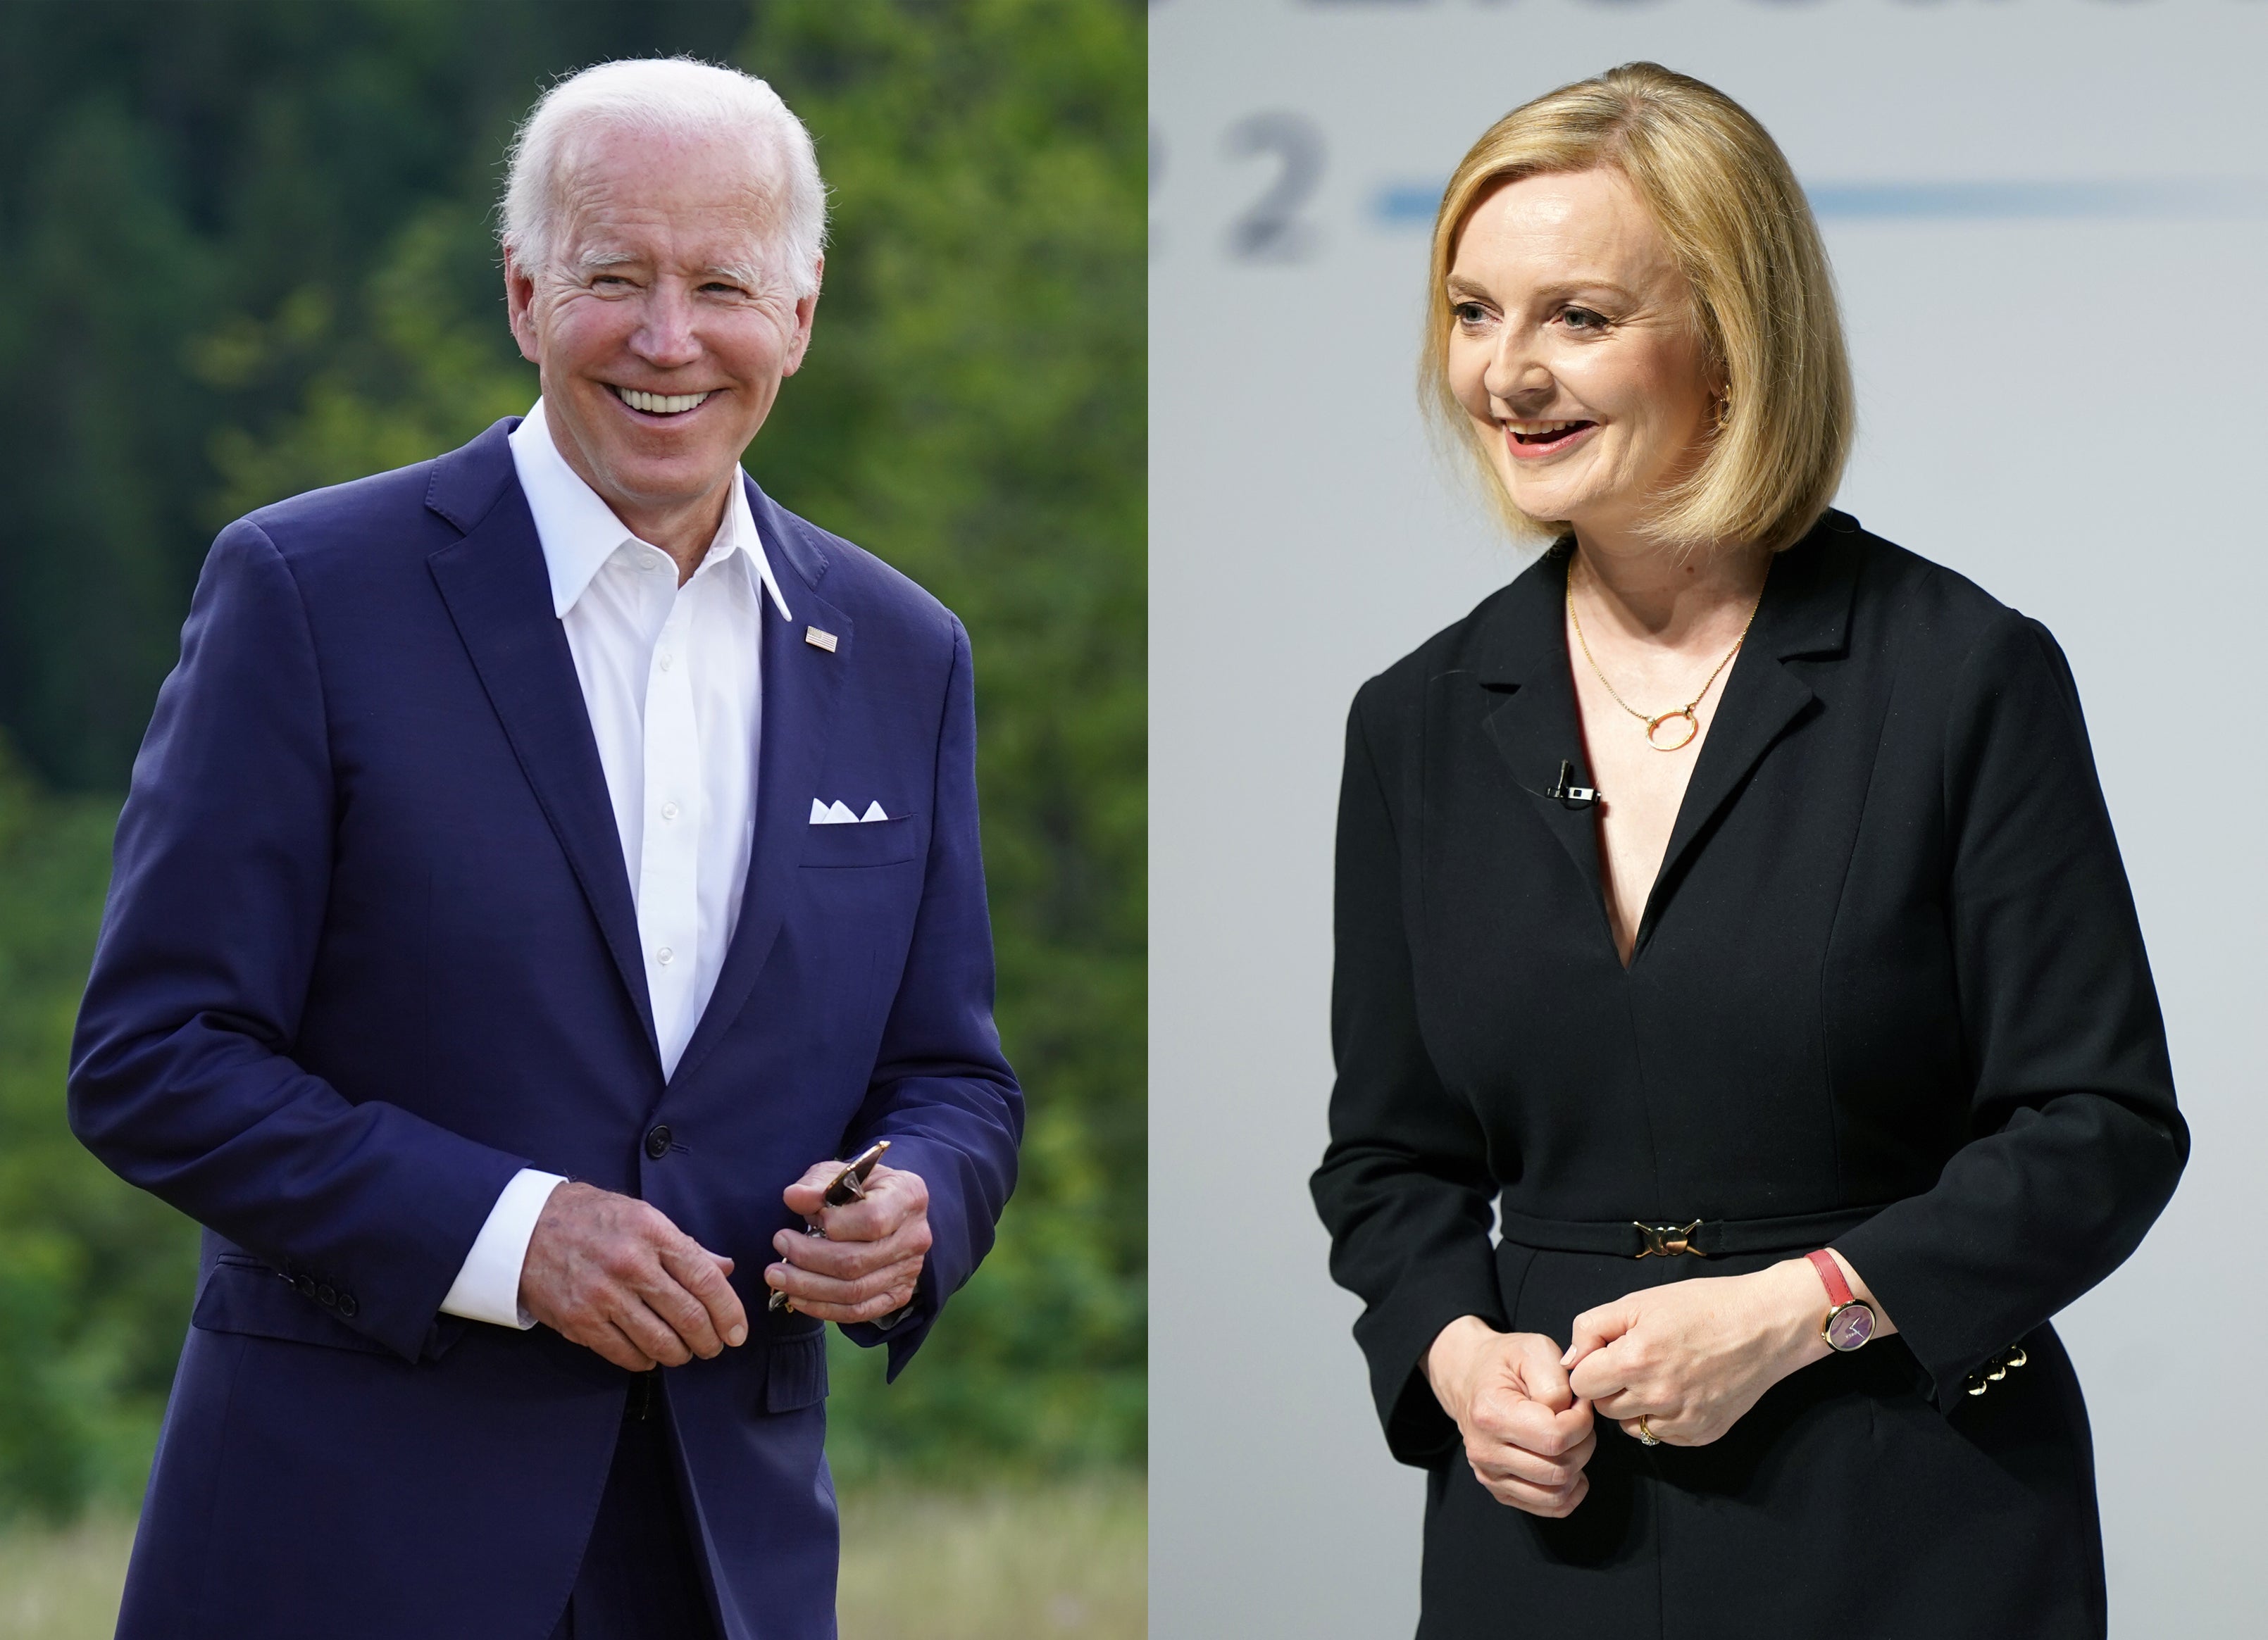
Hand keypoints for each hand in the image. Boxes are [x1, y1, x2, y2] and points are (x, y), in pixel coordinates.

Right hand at [518, 1181, 747, 1372]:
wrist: (525, 1229)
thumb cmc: (591, 1219)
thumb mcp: (642, 1216)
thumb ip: (685, 1246)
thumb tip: (725, 1269)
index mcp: (653, 1233)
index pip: (705, 1280)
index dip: (729, 1312)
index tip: (738, 1332)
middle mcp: (630, 1264)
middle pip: (688, 1316)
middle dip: (709, 1340)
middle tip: (713, 1347)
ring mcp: (603, 1295)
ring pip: (660, 1341)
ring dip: (680, 1355)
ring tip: (684, 1352)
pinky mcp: (580, 1321)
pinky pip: (625, 1354)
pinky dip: (645, 1361)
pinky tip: (650, 1355)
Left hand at [764, 1160, 931, 1323]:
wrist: (887, 1209)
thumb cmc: (860, 1188)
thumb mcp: (840, 1174)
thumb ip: (817, 1184)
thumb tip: (792, 1197)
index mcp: (909, 1196)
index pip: (872, 1220)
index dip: (835, 1224)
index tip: (811, 1216)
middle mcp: (915, 1237)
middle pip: (856, 1261)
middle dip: (808, 1258)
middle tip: (779, 1246)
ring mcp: (910, 1270)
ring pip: (854, 1291)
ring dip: (808, 1287)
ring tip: (777, 1275)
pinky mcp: (898, 1295)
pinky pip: (858, 1312)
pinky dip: (823, 1308)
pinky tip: (797, 1296)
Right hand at [1425, 1316, 1596, 1516]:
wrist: (1469, 1378)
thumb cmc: (1505, 1363)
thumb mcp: (1534, 1348)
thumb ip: (1556, 1379)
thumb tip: (1570, 1415)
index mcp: (1490, 1414)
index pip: (1554, 1438)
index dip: (1581, 1421)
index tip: (1579, 1403)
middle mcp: (1485, 1452)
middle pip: (1559, 1470)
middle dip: (1583, 1444)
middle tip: (1577, 1420)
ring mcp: (1490, 1476)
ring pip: (1557, 1494)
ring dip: (1577, 1467)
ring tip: (1570, 1439)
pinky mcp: (1500, 1491)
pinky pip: (1550, 1508)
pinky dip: (1570, 1492)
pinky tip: (1568, 1464)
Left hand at [1562, 1257, 1870, 1446]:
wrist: (1765, 1325)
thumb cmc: (1701, 1306)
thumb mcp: (1639, 1301)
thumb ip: (1592, 1328)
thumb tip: (1568, 1360)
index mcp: (1635, 1359)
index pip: (1580, 1383)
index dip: (1587, 1367)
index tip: (1603, 1355)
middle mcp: (1657, 1396)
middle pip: (1603, 1407)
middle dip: (1608, 1386)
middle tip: (1632, 1362)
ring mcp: (1682, 1420)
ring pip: (1630, 1426)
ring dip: (1633, 1405)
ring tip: (1656, 1375)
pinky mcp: (1703, 1434)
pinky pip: (1662, 1436)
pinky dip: (1662, 1418)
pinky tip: (1680, 1391)